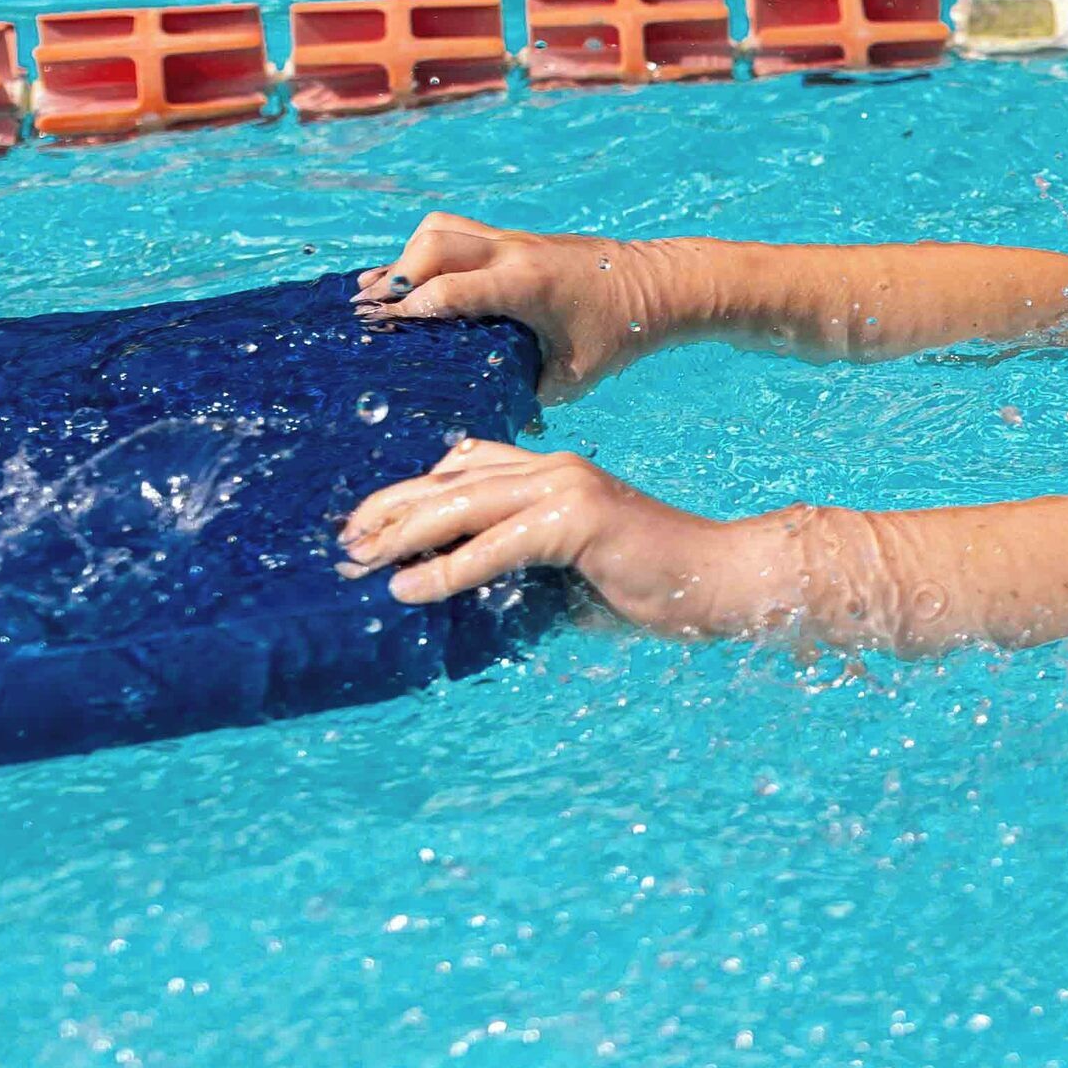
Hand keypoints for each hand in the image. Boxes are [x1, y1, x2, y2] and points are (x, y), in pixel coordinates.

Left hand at [340, 437, 720, 621]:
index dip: (409, 491)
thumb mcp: (572, 578)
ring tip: (360, 563)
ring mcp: (566, 488)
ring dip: (403, 535)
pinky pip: (497, 544)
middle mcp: (553, 469)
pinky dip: (448, 568)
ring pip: (463, 504)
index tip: (365, 524)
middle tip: (343, 543)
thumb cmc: (654, 586)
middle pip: (450, 479)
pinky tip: (411, 589)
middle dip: (389, 510)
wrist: (723, 579)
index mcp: (552, 475)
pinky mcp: (578, 519)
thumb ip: (522, 576)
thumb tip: (466, 602)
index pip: (464, 466)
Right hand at [354, 211, 677, 399]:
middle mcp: (514, 252)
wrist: (661, 285)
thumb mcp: (572, 376)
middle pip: (435, 242)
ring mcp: (515, 240)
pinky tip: (415, 280)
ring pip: (444, 227)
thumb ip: (524, 393)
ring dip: (409, 255)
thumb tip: (482, 418)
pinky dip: (430, 251)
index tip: (378, 328)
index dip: (410, 308)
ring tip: (381, 292)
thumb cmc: (620, 333)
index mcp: (525, 284)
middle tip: (370, 310)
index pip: (450, 289)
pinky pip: (460, 232)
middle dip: (396, 273)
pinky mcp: (518, 239)